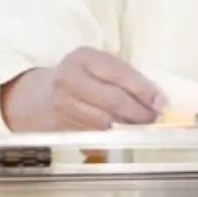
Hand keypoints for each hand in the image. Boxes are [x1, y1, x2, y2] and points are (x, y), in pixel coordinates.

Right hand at [0, 46, 166, 130]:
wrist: (37, 97)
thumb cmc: (78, 78)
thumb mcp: (95, 65)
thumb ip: (121, 75)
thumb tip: (156, 98)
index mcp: (82, 58)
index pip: (118, 74)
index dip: (143, 90)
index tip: (160, 101)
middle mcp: (69, 80)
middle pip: (113, 100)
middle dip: (139, 112)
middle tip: (154, 118)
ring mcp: (63, 106)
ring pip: (105, 122)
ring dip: (128, 128)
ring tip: (141, 128)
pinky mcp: (61, 128)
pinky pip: (94, 136)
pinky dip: (112, 138)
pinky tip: (121, 136)